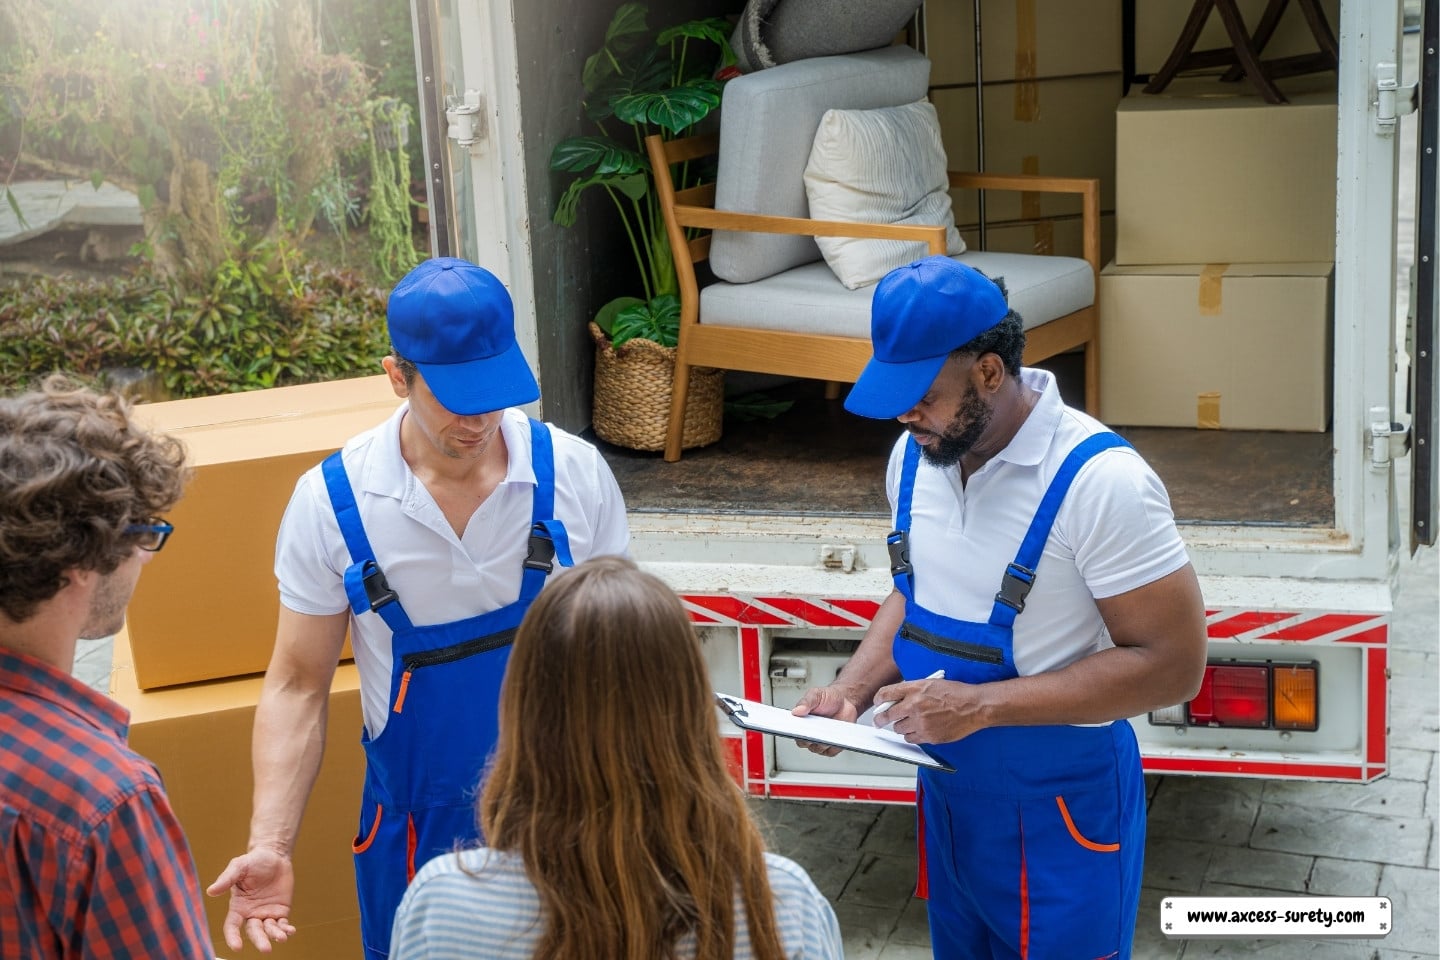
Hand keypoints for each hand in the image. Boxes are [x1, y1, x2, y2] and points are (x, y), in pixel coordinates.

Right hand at [207, 847, 296, 952]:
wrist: (275, 855)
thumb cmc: (253, 861)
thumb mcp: (239, 866)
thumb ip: (226, 879)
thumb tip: (210, 891)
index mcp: (238, 907)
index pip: (232, 926)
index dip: (233, 937)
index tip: (237, 947)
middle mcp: (251, 914)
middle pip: (254, 932)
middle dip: (259, 940)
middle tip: (266, 949)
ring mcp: (266, 913)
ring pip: (269, 930)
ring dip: (275, 935)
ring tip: (282, 937)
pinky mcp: (281, 910)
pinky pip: (282, 924)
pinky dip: (286, 929)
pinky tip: (290, 931)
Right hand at [790, 685, 861, 755]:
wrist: (845, 701)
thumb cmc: (828, 697)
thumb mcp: (815, 694)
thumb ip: (806, 702)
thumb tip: (796, 710)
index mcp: (801, 721)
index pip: (794, 732)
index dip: (795, 732)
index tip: (799, 729)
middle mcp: (809, 733)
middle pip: (805, 742)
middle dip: (810, 738)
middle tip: (815, 731)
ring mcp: (820, 740)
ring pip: (818, 748)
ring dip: (823, 742)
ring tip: (828, 733)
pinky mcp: (832, 746)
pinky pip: (831, 751)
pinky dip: (834, 746)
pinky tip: (836, 738)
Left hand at [872, 676, 987, 744]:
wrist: (974, 706)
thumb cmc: (956, 693)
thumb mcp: (930, 683)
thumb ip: (911, 690)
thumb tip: (895, 698)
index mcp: (914, 689)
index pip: (885, 694)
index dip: (879, 700)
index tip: (878, 704)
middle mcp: (915, 705)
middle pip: (887, 715)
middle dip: (881, 718)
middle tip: (879, 720)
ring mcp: (921, 722)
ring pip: (898, 729)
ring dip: (900, 726)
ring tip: (908, 722)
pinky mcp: (929, 736)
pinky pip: (911, 739)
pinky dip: (912, 735)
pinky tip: (918, 729)